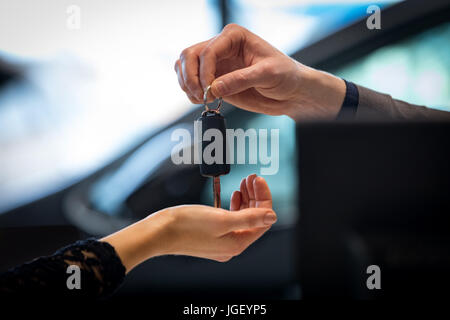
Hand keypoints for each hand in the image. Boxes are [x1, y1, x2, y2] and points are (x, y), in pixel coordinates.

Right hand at [102, 175, 275, 271]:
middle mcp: (231, 245)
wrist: (159, 232)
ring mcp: (220, 241)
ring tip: (243, 183)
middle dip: (255, 197)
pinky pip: (229, 220)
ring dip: (245, 199)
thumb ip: (249, 218)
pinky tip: (232, 195)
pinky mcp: (210, 236)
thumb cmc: (187, 225)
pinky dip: (233, 206)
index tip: (258, 179)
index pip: (262, 219)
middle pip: (253, 218)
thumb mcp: (221, 219)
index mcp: (237, 243)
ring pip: (241, 218)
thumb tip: (272, 216)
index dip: (263, 198)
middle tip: (251, 177)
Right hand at [174, 23, 345, 120]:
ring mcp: (216, 64)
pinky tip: (201, 101)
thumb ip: (240, 80)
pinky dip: (190, 92)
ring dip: (186, 84)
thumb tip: (213, 89)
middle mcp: (221, 47)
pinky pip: (191, 82)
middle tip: (201, 96)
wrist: (291, 92)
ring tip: (201, 99)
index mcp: (234, 36)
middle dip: (190, 77)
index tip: (209, 91)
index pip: (208, 51)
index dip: (204, 72)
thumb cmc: (285, 76)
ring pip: (184, 67)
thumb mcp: (268, 74)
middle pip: (189, 56)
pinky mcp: (214, 80)